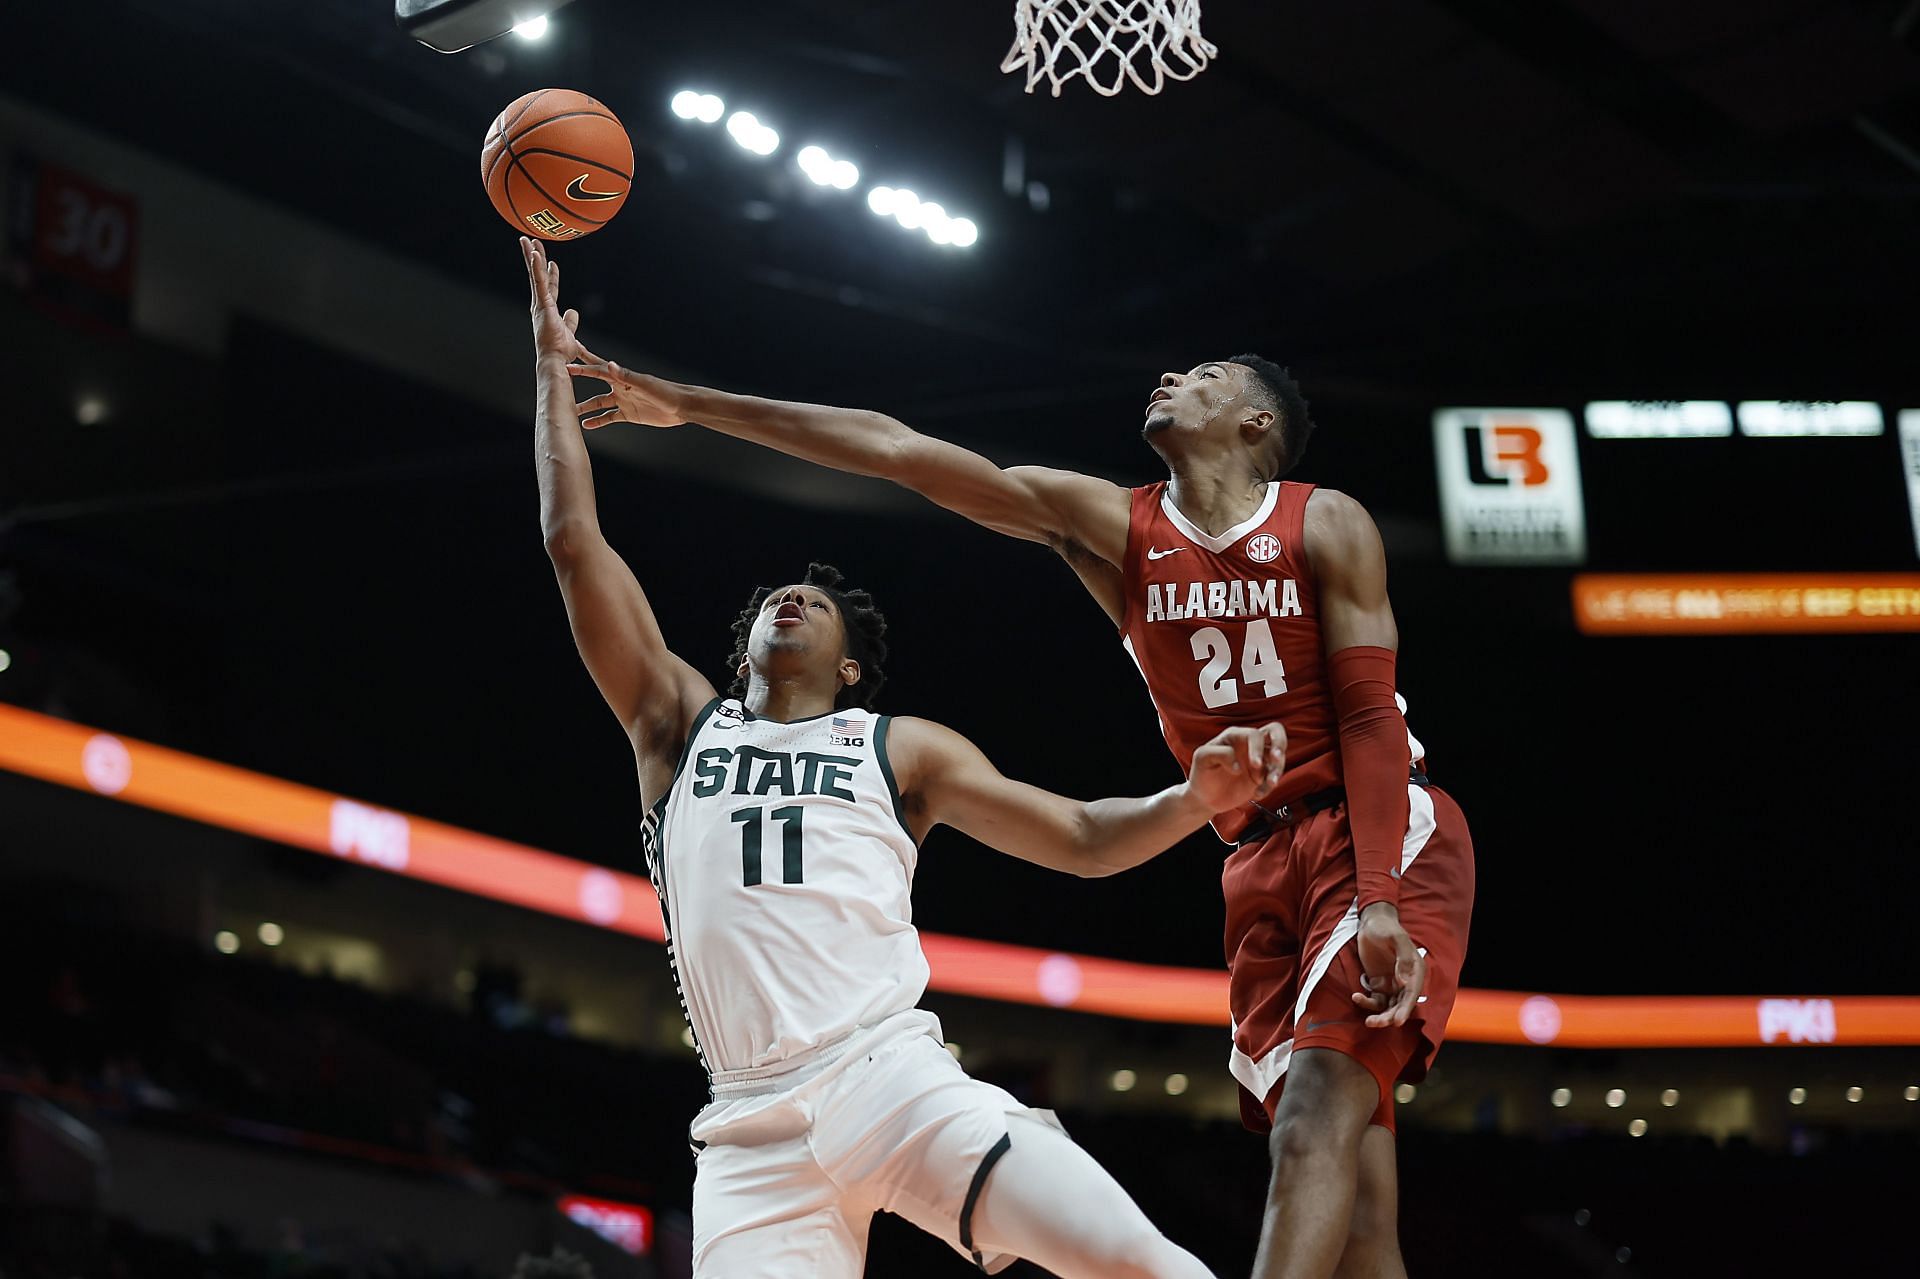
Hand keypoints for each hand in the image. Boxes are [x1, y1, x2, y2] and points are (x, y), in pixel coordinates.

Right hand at [520, 236, 583, 362]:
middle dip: (535, 258)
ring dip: (531, 256)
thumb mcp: (569, 332)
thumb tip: (572, 312)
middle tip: (531, 241)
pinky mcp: (542, 305)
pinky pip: (539, 282)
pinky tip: (534, 253)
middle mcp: (540, 305)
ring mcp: (540, 304)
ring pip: (535, 275)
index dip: (551, 274)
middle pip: (538, 276)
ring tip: (526, 239)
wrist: (555, 360)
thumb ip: (570, 321)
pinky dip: (536, 267)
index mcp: (547, 310)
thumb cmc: (560, 352)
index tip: (551, 261)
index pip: (549, 287)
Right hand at [568, 357, 685, 429]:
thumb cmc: (666, 392)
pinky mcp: (628, 414)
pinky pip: (609, 417)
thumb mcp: (645, 384)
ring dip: (584, 406)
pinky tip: (586, 425)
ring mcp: (623, 400)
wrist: (681, 407)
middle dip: (578, 380)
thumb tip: (610, 365)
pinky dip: (598, 421)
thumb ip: (626, 375)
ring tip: (568, 410)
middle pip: (594, 383)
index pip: (598, 370)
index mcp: (623, 378)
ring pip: (598, 402)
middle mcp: (620, 387)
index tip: (564, 365)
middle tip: (560, 378)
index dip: (581, 367)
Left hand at [1184, 723, 1285, 813]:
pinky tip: (1257, 794)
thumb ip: (1219, 754)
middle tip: (1276, 759)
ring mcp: (1258, 759)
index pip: (1255, 734)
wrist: (1205, 797)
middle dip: (1280, 744)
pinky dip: (1269, 786)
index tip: (1254, 765)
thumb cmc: (1201, 773)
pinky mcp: (1262, 776)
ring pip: (1279, 757)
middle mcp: (1249, 744)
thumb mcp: (1202, 759)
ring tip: (1269, 784)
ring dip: (1277, 770)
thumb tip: (1238, 764)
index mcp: (1235, 736)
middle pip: (1275, 732)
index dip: (1257, 749)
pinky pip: (1274, 776)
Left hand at [1351, 903, 1426, 1027]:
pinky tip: (1356, 997)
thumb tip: (1404, 981)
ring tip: (1368, 1021)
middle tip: (1375, 1023)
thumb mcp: (1395, 938)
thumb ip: (1402, 957)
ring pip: (1389, 1007)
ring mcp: (1392, 984)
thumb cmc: (1385, 928)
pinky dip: (1367, 1003)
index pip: (1412, 994)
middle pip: (1400, 1005)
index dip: (1405, 1009)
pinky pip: (1375, 1000)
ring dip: (1380, 1016)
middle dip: (1391, 1017)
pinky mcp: (1379, 984)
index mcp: (1415, 971)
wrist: (1371, 922)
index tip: (1397, 1021)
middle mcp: (1406, 981)